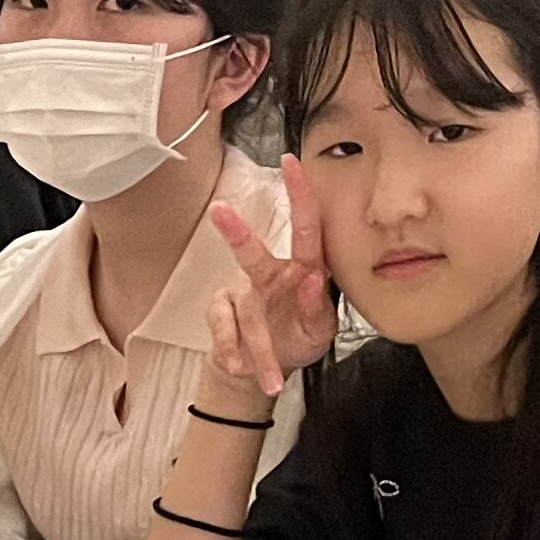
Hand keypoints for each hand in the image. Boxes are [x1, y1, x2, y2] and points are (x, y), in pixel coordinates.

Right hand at [198, 149, 340, 402]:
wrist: (266, 372)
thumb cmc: (299, 338)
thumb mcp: (321, 329)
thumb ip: (319, 307)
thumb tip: (314, 278)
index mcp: (302, 270)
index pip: (305, 229)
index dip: (300, 194)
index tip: (291, 162)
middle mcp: (270, 276)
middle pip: (252, 254)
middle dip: (236, 233)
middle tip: (219, 211)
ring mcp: (242, 296)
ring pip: (242, 313)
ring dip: (256, 348)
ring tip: (265, 377)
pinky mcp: (222, 315)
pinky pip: (222, 331)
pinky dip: (230, 352)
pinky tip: (239, 368)